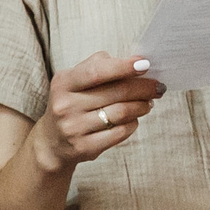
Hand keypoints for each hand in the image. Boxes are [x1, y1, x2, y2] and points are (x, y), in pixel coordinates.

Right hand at [28, 52, 161, 173]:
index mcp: (63, 83)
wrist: (52, 142)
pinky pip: (119, 133)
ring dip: (141, 106)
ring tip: (148, 102)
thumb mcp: (74, 80)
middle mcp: (65, 106)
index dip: (123, 67)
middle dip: (142, 88)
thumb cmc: (71, 103)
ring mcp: (74, 129)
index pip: (96, 72)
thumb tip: (135, 62)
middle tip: (158, 86)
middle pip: (115, 92)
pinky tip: (134, 119)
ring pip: (121, 113)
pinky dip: (132, 124)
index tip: (145, 64)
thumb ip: (98, 66)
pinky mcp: (84, 148)